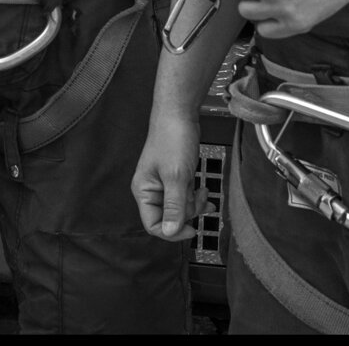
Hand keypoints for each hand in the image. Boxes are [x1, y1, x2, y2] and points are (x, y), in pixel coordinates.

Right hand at [133, 114, 209, 240]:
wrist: (179, 115)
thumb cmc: (172, 140)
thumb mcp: (176, 177)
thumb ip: (174, 207)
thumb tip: (170, 232)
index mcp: (144, 191)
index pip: (153, 225)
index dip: (172, 232)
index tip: (192, 229)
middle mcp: (152, 190)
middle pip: (170, 218)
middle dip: (188, 212)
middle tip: (199, 198)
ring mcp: (164, 184)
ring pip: (180, 208)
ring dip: (195, 204)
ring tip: (204, 192)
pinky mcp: (175, 178)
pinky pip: (185, 197)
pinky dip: (196, 196)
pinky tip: (204, 190)